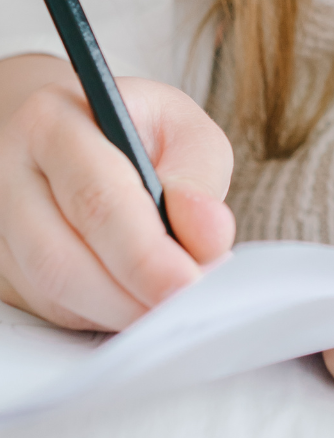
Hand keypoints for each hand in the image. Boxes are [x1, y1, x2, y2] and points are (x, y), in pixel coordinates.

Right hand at [0, 58, 234, 331]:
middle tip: (186, 303)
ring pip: (53, 292)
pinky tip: (141, 300)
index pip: (95, 197)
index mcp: (52, 123)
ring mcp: (1, 226)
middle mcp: (11, 174)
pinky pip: (53, 309)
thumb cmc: (134, 129)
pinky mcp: (5, 268)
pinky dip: (105, 315)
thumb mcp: (179, 126)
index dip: (144, 251)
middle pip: (62, 258)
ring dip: (121, 310)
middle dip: (132, 293)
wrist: (74, 135)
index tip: (188, 280)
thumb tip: (209, 237)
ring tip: (173, 302)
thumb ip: (198, 176)